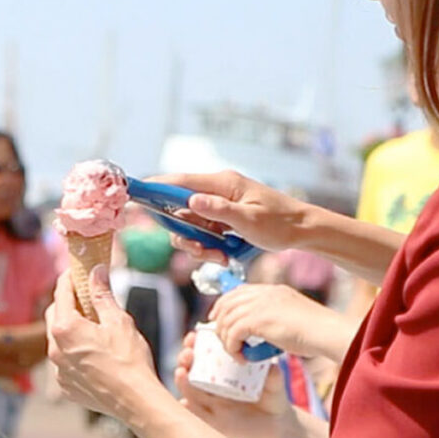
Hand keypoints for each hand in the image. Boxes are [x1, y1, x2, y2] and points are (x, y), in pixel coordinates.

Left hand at [46, 266, 161, 419]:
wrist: (135, 400)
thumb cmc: (129, 359)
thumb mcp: (118, 320)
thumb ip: (102, 295)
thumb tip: (96, 272)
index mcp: (65, 328)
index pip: (61, 294)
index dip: (69, 279)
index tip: (76, 271)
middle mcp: (55, 349)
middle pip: (54, 315)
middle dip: (67, 303)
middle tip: (85, 296)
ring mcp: (58, 370)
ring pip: (57, 340)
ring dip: (69, 329)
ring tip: (92, 326)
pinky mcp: (66, 386)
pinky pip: (64, 362)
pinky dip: (73, 352)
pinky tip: (93, 352)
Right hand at [148, 171, 311, 261]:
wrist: (302, 230)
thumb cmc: (280, 223)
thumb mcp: (250, 220)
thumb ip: (220, 210)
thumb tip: (192, 200)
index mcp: (222, 184)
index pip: (179, 182)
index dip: (155, 188)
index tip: (136, 194)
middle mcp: (216, 191)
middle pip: (179, 208)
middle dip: (184, 233)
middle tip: (201, 250)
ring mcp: (218, 204)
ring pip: (189, 225)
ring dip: (197, 244)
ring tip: (219, 255)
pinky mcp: (222, 218)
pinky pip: (202, 232)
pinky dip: (207, 246)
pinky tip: (224, 255)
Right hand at [173, 331, 294, 437]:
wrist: (275, 425)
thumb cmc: (272, 398)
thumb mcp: (274, 384)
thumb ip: (273, 376)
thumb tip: (272, 366)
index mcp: (222, 371)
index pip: (202, 353)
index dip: (194, 344)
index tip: (194, 335)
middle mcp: (211, 385)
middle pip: (190, 369)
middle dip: (184, 358)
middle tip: (188, 352)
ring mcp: (210, 403)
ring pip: (189, 390)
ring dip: (181, 380)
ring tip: (181, 372)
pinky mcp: (212, 422)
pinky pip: (195, 414)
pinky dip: (187, 408)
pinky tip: (184, 402)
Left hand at [209, 284, 354, 362]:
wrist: (327, 332)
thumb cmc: (316, 332)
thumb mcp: (292, 316)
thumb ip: (274, 317)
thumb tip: (258, 331)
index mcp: (272, 290)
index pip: (238, 291)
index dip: (224, 305)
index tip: (219, 320)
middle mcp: (264, 294)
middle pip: (227, 303)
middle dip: (219, 323)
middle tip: (221, 339)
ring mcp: (260, 305)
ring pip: (227, 320)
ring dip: (226, 340)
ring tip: (235, 353)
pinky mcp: (258, 319)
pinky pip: (233, 333)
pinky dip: (233, 348)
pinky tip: (242, 357)